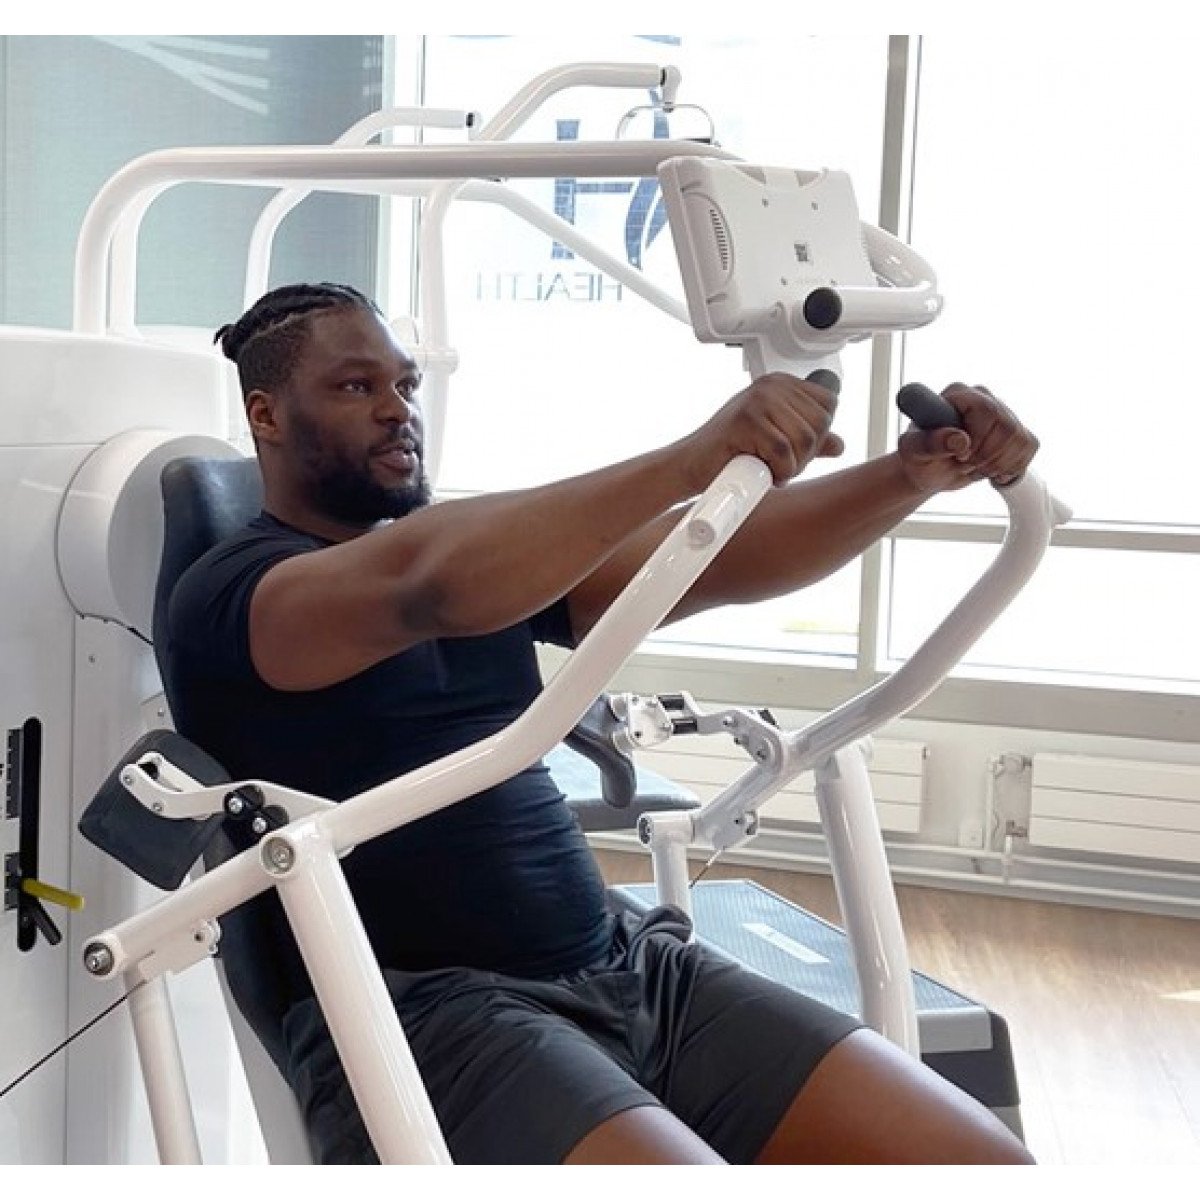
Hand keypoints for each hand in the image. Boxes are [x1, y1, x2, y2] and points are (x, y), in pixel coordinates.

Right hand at [681, 371, 843, 489]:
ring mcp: (758, 399)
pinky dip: (778, 471)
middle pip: (820, 424)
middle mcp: (771, 385)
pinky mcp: (747, 420)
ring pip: (805, 439)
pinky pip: (784, 453)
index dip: (817, 435)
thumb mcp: (776, 441)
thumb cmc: (729, 453)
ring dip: (792, 465)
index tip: (793, 449)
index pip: (828, 405)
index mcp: (781, 384)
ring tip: (769, 467)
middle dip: (805, 454)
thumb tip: (838, 444)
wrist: (691, 465)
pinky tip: (761, 471)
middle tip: (780, 464)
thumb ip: (807, 440)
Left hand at [897, 383, 1037, 494]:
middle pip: (1007, 427)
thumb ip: (930, 443)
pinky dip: (1010, 466)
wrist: (932, 471)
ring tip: (974, 466)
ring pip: (1019, 439)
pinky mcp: (1016, 430)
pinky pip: (1028, 447)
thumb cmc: (919, 458)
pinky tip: (990, 468)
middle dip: (986, 456)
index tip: (960, 455)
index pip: (986, 410)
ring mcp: (1002, 412)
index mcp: (958, 394)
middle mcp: (983, 396)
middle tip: (964, 463)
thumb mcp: (914, 452)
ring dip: (996, 464)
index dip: (978, 438)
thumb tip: (959, 439)